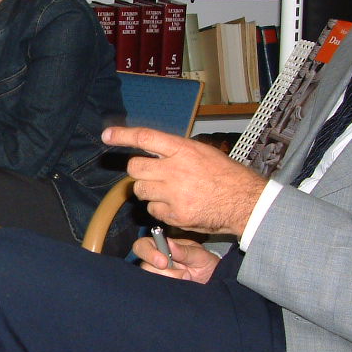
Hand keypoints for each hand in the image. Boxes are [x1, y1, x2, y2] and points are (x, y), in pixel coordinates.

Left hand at [102, 126, 266, 236]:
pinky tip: (176, 206)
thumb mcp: (203, 153)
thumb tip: (152, 151)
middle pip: (135, 168)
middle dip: (139, 172)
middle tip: (151, 175)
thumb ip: (177, 152)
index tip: (107, 135)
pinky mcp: (175, 215)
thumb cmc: (226, 176)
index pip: (145, 138)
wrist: (245, 202)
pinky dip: (160, 209)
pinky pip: (152, 210)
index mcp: (183, 150)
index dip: (123, 136)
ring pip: (141, 191)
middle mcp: (175, 170)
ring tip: (168, 191)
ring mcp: (173, 194)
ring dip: (148, 191)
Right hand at [133, 234, 221, 283]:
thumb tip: (169, 243)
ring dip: (170, 280)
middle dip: (163, 272)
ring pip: (150, 280)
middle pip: (143, 265)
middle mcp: (156, 261)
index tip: (164, 262)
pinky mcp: (161, 288)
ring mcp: (158, 276)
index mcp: (162, 246)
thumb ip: (184, 251)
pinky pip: (156, 291)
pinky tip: (182, 286)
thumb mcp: (200, 255)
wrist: (212, 282)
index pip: (143, 245)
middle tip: (183, 274)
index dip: (149, 253)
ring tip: (186, 279)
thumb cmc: (206, 264)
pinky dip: (169, 290)